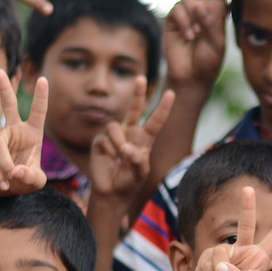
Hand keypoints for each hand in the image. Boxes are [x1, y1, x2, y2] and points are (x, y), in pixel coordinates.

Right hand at [0, 70, 48, 194]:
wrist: (4, 186)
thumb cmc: (24, 179)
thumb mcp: (35, 182)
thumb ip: (31, 177)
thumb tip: (15, 170)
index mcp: (32, 132)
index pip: (38, 112)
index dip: (41, 97)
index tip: (43, 79)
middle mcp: (14, 129)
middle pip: (8, 105)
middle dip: (3, 88)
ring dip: (3, 164)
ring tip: (8, 180)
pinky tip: (2, 182)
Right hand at [91, 78, 174, 201]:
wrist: (112, 192)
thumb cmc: (130, 181)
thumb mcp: (141, 173)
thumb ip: (138, 160)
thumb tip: (127, 148)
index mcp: (145, 139)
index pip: (155, 121)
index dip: (163, 108)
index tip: (171, 93)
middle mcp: (130, 133)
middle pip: (134, 109)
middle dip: (137, 94)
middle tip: (140, 77)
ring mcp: (115, 136)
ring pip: (115, 127)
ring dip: (118, 142)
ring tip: (121, 157)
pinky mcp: (100, 141)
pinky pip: (105, 139)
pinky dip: (110, 151)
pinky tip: (111, 160)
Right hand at [163, 0, 227, 91]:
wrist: (191, 76)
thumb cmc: (208, 61)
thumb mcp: (218, 42)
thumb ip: (212, 21)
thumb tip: (200, 3)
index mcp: (216, 10)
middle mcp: (200, 6)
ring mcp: (185, 12)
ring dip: (194, 14)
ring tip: (197, 34)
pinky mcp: (172, 19)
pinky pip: (178, 10)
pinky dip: (185, 22)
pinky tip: (189, 36)